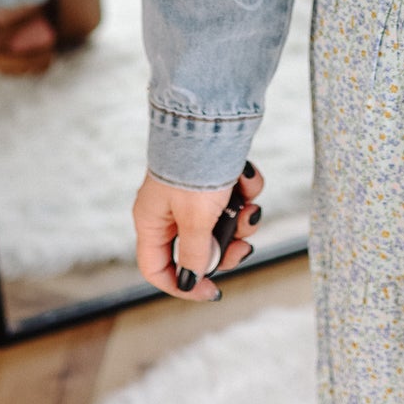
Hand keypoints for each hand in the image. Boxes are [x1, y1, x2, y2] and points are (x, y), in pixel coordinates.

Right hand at [133, 161, 264, 301]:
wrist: (213, 113)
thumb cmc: (195, 167)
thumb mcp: (196, 219)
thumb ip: (194, 253)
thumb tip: (192, 279)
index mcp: (152, 220)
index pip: (158, 268)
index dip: (183, 285)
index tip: (212, 290)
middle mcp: (170, 207)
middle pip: (198, 247)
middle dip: (226, 248)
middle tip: (245, 246)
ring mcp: (194, 189)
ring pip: (221, 221)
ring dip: (242, 219)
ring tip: (251, 207)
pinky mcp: (216, 172)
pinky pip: (234, 194)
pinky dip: (246, 190)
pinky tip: (249, 178)